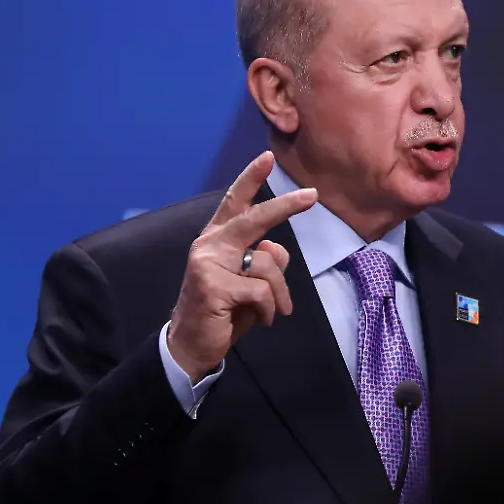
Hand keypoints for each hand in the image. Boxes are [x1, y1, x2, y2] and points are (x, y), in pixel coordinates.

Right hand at [167, 150, 316, 381]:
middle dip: (285, 206)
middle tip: (312, 195)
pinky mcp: (213, 285)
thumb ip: (265, 261)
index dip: (250, 178)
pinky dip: (269, 309)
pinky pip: (261, 291)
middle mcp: (210, 244)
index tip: (268, 158)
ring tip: (272, 311)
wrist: (192, 345)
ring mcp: (208, 263)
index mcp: (217, 238)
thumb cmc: (224, 310)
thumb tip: (277, 249)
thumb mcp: (249, 282)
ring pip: (267, 264)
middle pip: (254, 219)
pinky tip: (260, 320)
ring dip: (280, 293)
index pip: (234, 202)